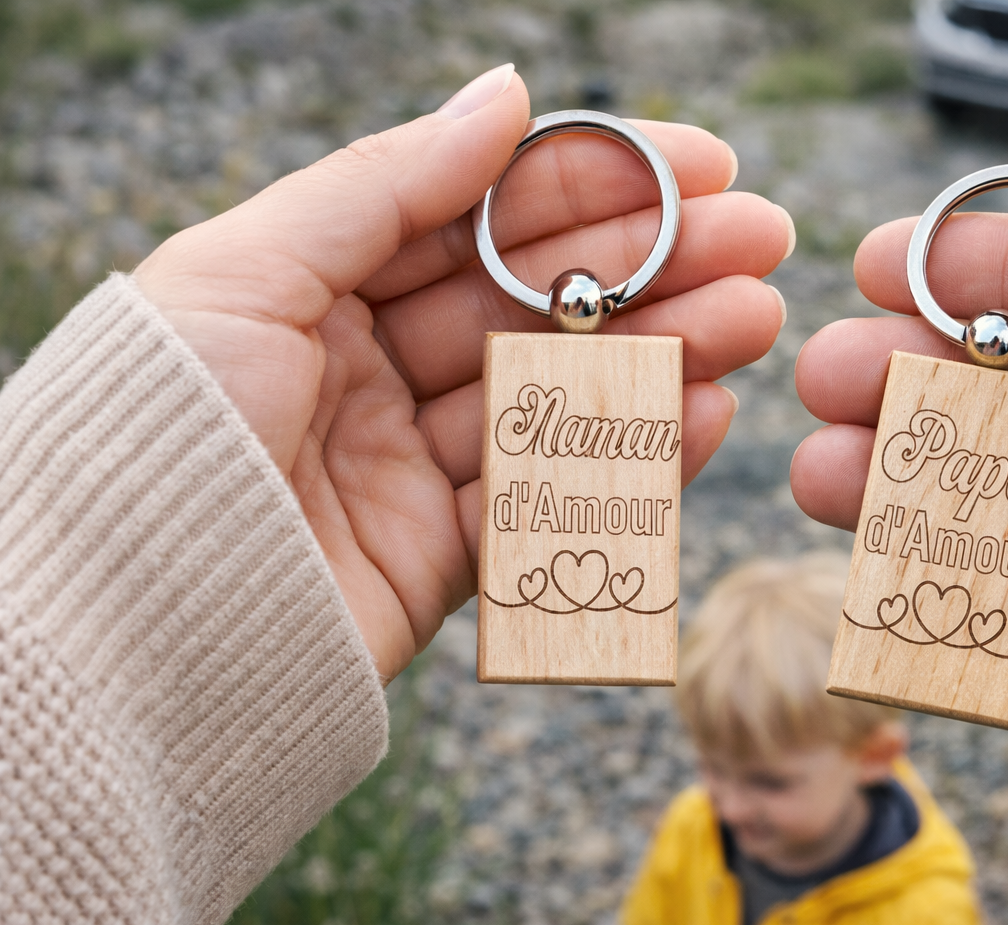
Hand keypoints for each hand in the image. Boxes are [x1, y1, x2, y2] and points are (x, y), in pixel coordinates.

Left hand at [134, 66, 793, 679]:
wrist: (128, 628)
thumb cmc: (166, 427)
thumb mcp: (252, 267)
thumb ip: (388, 181)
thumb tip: (507, 92)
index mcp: (318, 288)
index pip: (480, 215)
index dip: (595, 184)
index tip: (699, 164)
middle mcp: (370, 371)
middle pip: (539, 303)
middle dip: (656, 265)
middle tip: (759, 240)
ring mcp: (411, 465)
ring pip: (562, 395)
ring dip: (667, 354)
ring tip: (753, 319)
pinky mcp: (443, 558)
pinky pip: (556, 495)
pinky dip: (636, 455)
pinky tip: (705, 408)